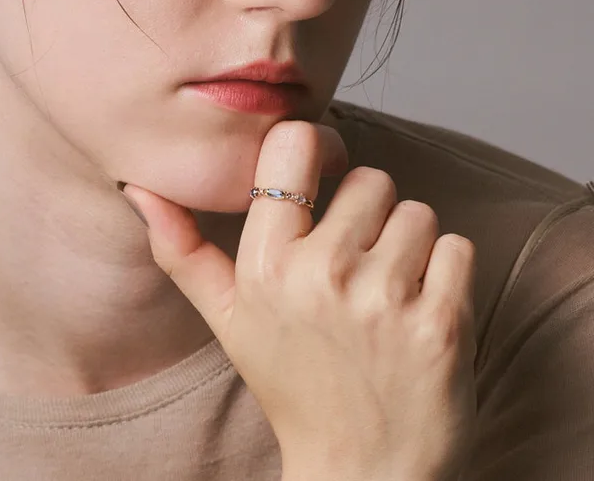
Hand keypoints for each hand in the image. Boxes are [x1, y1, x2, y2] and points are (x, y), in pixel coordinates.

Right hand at [122, 120, 477, 480]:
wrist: (361, 472)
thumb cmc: (293, 385)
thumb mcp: (226, 318)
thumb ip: (182, 248)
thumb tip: (136, 187)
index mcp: (265, 263)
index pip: (295, 144)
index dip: (317, 150)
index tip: (322, 179)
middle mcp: (321, 273)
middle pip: (370, 178)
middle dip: (369, 215)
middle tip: (356, 265)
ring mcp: (383, 299)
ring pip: (417, 211)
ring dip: (410, 245)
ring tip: (387, 293)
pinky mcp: (440, 323)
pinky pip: (456, 247)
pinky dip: (446, 273)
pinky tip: (420, 311)